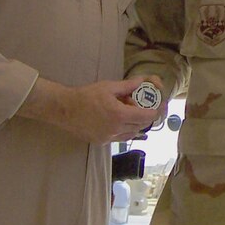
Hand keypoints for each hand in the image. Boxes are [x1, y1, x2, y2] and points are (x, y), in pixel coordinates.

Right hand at [19, 76, 165, 143]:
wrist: (64, 109)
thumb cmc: (86, 95)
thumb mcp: (109, 87)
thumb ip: (128, 86)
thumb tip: (143, 81)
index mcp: (119, 115)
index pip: (146, 117)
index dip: (156, 111)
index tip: (160, 105)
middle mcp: (116, 129)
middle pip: (141, 126)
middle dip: (146, 116)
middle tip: (145, 105)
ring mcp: (108, 138)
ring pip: (132, 133)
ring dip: (136, 124)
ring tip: (130, 111)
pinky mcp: (101, 142)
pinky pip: (120, 137)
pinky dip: (125, 130)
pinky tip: (120, 120)